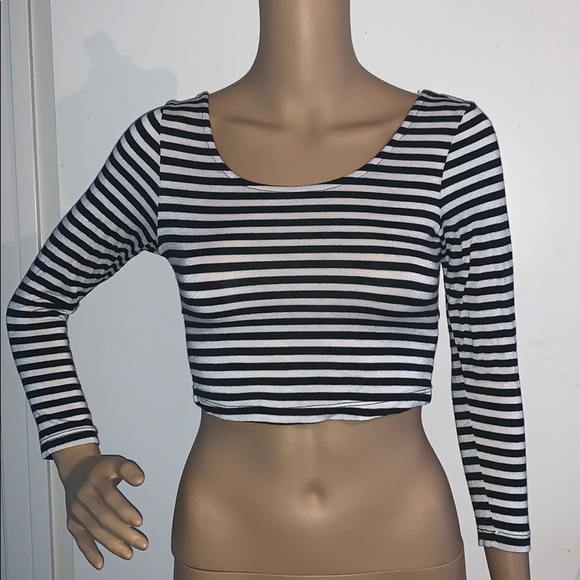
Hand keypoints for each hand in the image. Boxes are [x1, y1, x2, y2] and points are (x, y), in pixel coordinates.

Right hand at [54, 445, 147, 569]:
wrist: (76, 470)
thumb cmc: (100, 469)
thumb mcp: (115, 462)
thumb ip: (129, 469)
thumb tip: (140, 480)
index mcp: (96, 479)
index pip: (110, 497)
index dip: (124, 510)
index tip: (139, 521)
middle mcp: (85, 495)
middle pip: (104, 518)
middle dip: (124, 533)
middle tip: (141, 542)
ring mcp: (77, 510)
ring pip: (95, 531)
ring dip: (112, 545)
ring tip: (129, 553)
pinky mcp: (72, 522)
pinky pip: (81, 539)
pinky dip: (90, 552)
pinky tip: (100, 562)